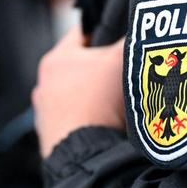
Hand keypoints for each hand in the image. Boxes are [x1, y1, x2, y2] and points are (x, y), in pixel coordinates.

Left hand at [32, 26, 125, 157]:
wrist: (85, 155)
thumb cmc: (97, 102)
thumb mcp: (120, 61)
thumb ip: (131, 41)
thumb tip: (143, 32)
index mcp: (55, 59)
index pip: (83, 33)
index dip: (106, 33)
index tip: (124, 39)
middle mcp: (44, 85)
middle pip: (81, 67)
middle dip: (103, 69)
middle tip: (127, 73)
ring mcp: (45, 114)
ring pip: (79, 96)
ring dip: (97, 98)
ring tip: (120, 103)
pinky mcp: (53, 138)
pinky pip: (77, 121)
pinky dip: (92, 120)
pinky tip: (108, 125)